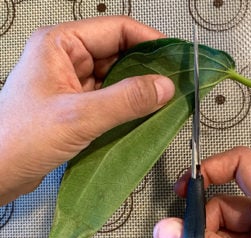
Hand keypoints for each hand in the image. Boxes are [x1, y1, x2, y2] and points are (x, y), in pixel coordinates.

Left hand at [0, 16, 174, 204]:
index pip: (116, 30)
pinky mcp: (75, 107)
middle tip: (173, 84)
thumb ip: (125, 100)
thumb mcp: (79, 116)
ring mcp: (71, 85)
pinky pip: (108, 100)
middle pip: (117, 55)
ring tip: (162, 101)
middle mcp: (66, 60)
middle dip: (146, 69)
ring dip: (137, 90)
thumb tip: (164, 87)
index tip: (174, 57)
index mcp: (60, 45)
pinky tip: (141, 115)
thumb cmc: (21, 139)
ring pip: (115, 79)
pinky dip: (126, 107)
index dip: (148, 41)